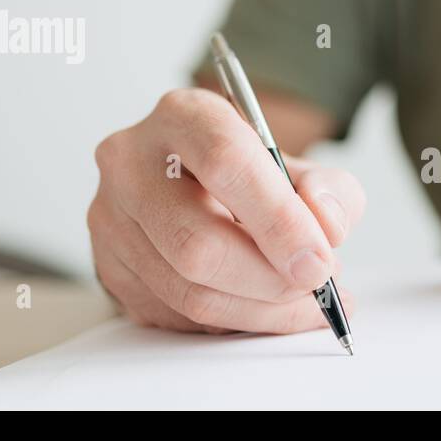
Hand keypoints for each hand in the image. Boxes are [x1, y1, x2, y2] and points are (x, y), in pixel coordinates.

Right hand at [88, 88, 363, 332]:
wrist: (203, 191)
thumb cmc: (255, 180)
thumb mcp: (306, 170)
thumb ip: (331, 193)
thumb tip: (326, 227)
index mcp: (184, 117)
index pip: (226, 163)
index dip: (279, 221)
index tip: (319, 262)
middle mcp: (132, 162)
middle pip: (197, 242)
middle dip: (270, 280)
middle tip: (314, 287)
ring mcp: (111, 218)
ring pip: (187, 290)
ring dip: (259, 311)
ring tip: (301, 303)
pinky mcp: (109, 267)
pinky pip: (176, 316)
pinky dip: (234, 323)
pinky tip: (262, 308)